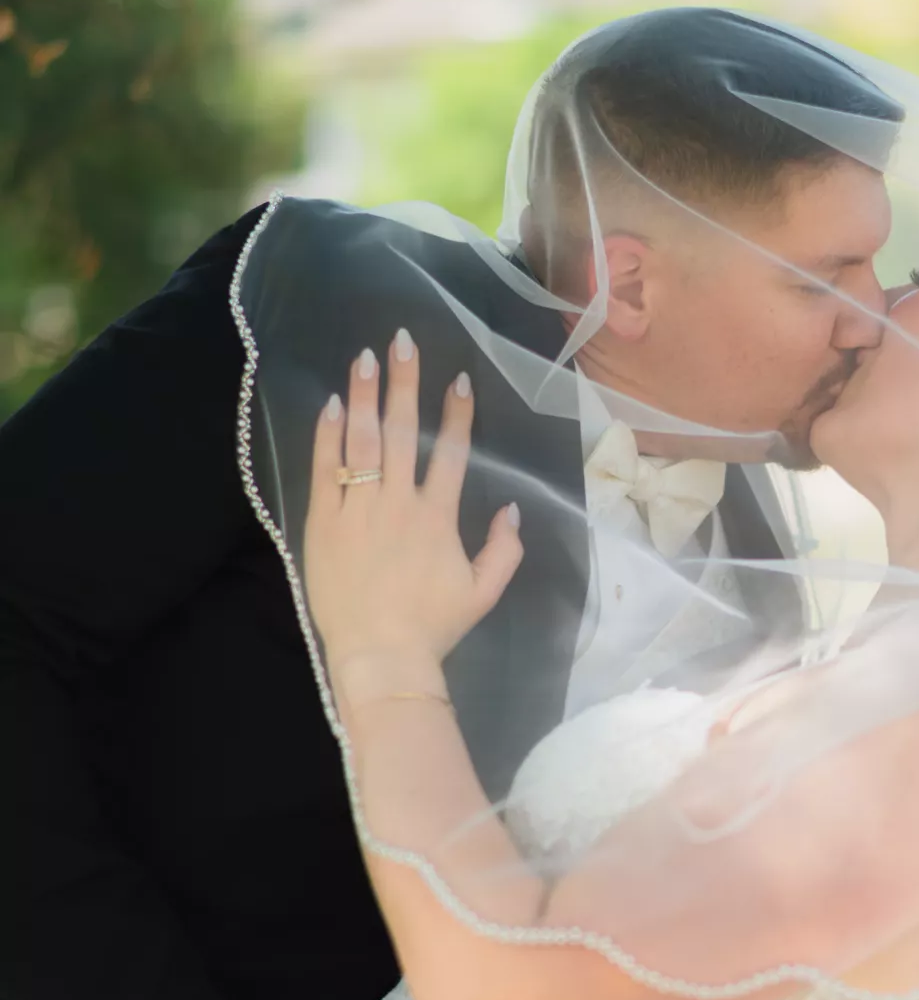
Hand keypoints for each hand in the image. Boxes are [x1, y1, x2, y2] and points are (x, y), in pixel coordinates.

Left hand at [304, 334, 523, 686]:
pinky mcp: (326, 525)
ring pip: (364, 443)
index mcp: (439, 518)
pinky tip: (332, 405)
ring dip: (366, 397)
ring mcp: (361, 511)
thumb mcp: (482, 595)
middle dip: (404, 383)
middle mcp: (401, 504)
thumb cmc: (432, 629)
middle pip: (405, 434)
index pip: (453, 454)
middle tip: (401, 341)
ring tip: (364, 357)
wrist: (381, 658)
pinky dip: (329, 437)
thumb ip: (504, 552)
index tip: (457, 378)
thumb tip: (513, 511)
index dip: (456, 414)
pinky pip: (327, 472)